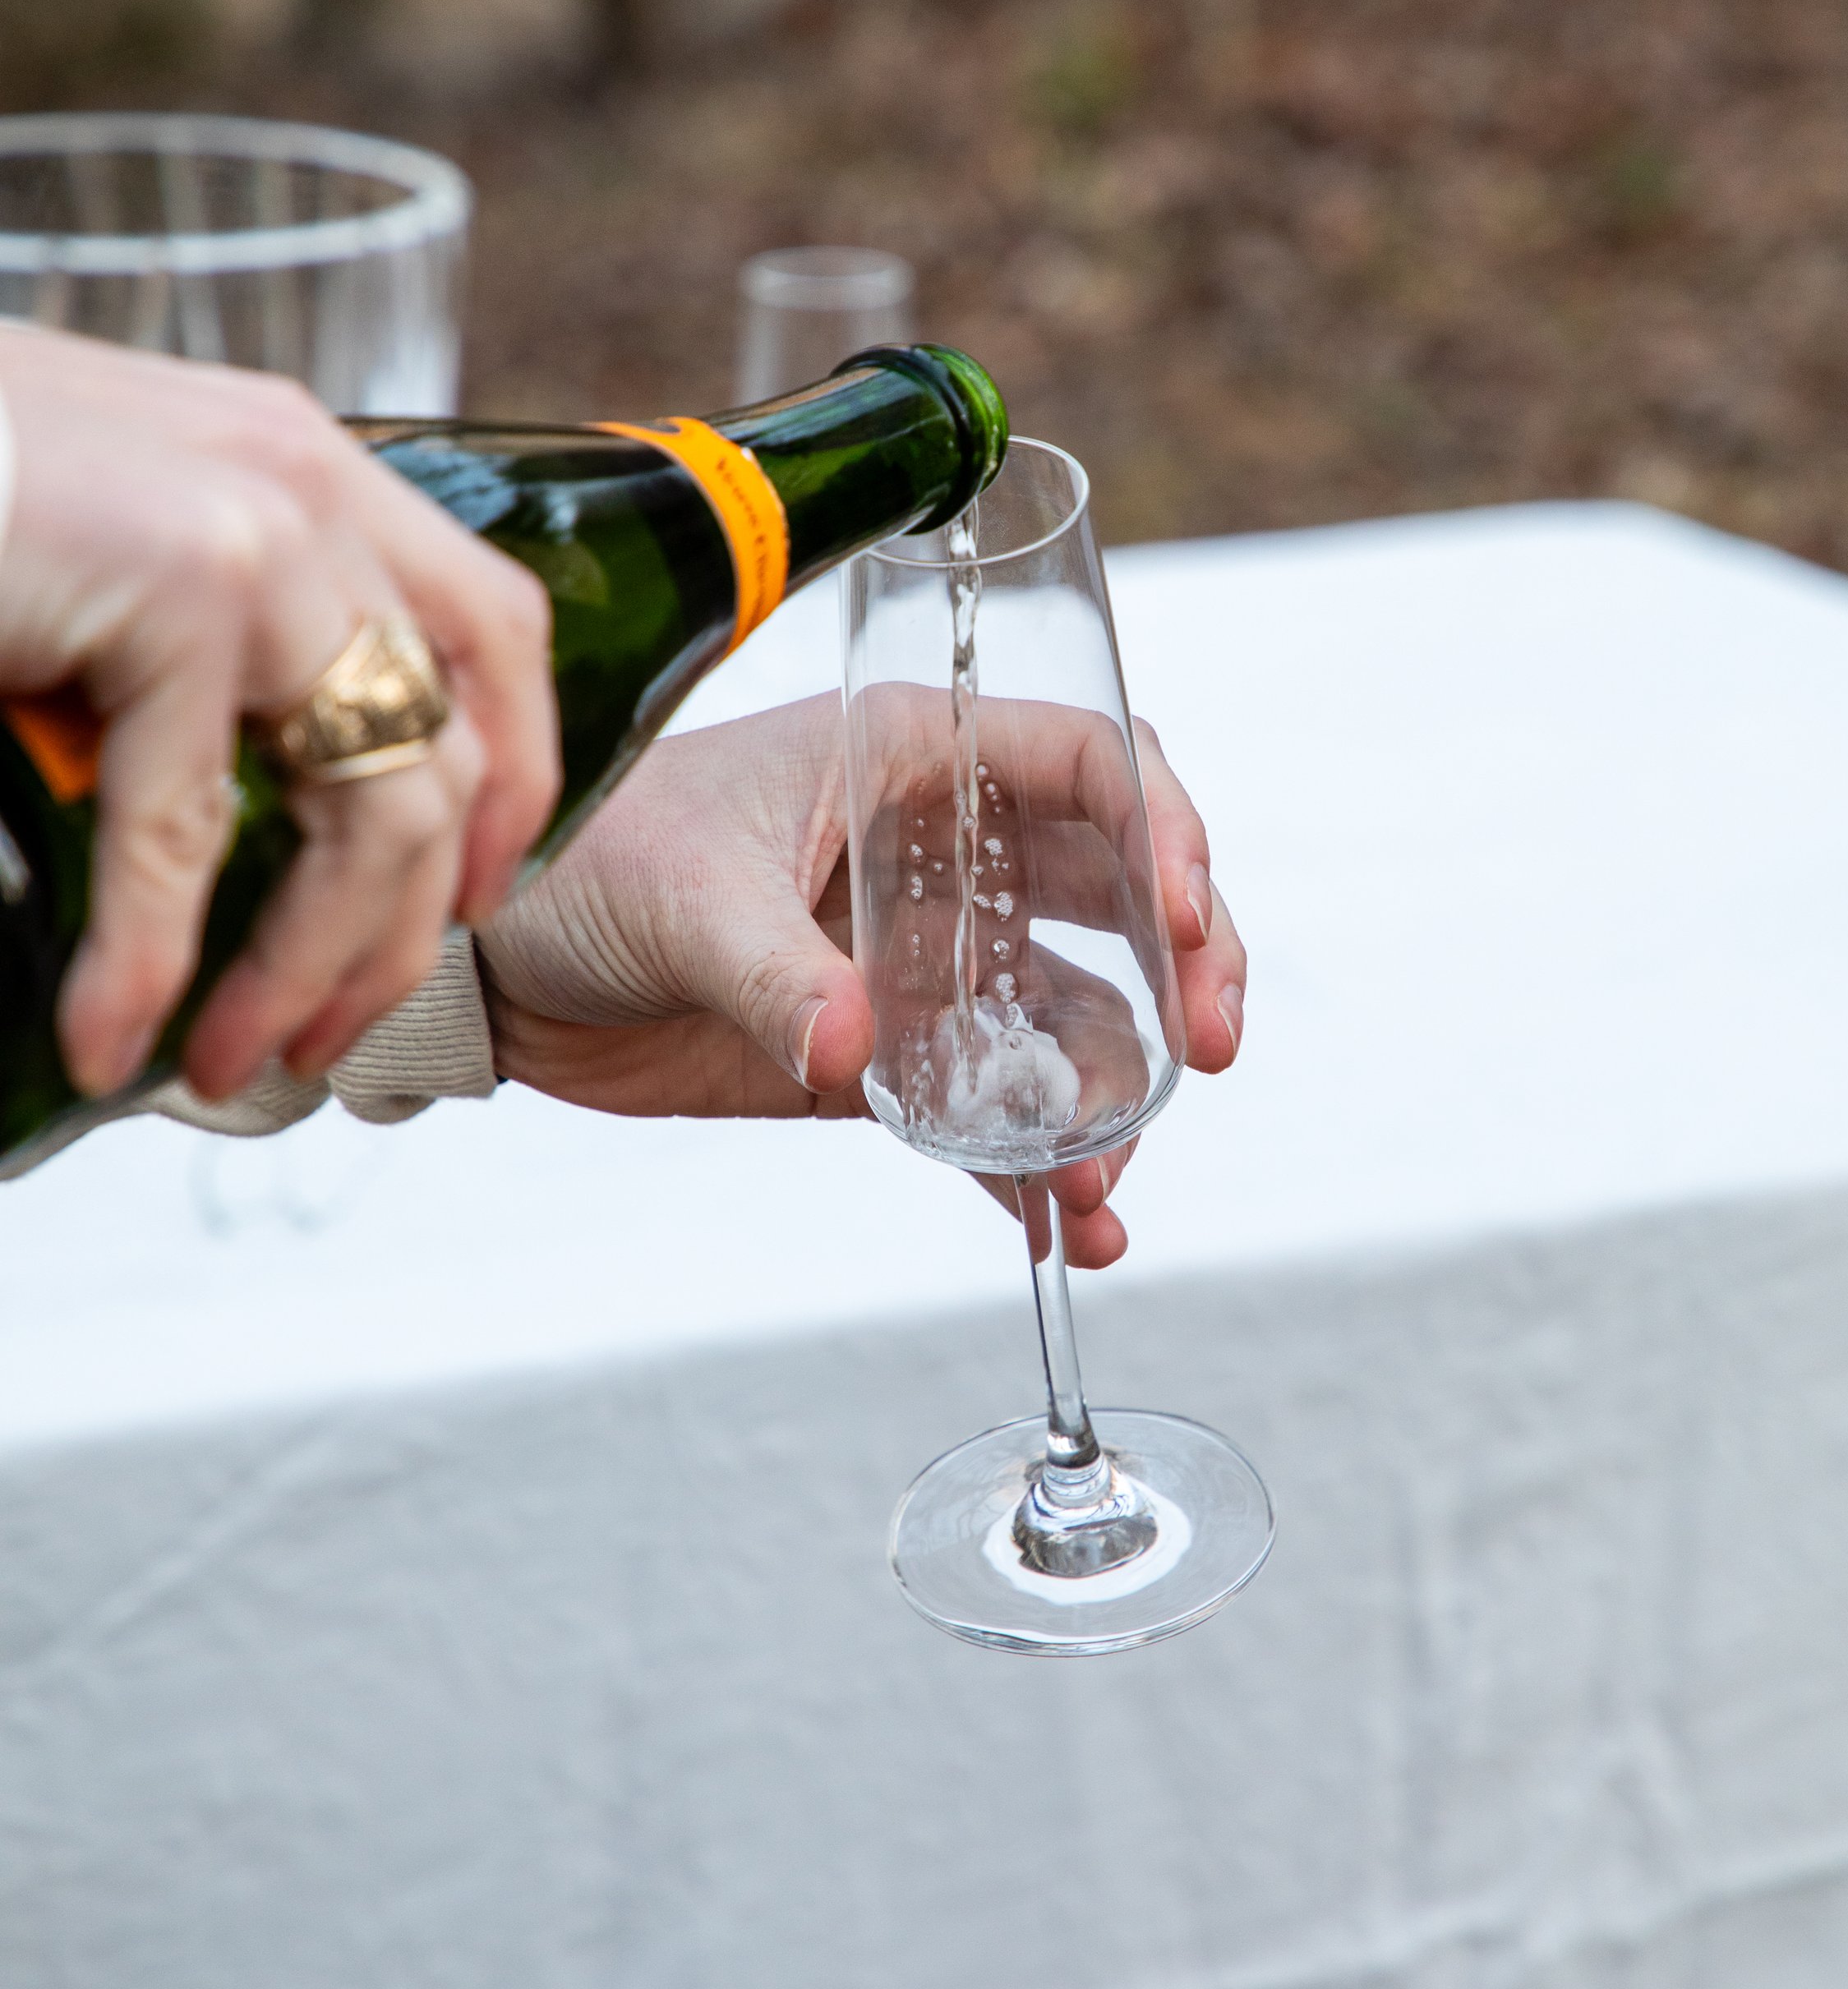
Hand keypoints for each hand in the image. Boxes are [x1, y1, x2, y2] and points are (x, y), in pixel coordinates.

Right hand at [0, 331, 558, 1100]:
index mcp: (305, 467)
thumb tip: (229, 801)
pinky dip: (150, 961)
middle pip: (446, 752)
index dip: (509, 782)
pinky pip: (186, 832)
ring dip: (308, 968)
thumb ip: (191, 641)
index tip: (469, 902)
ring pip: (368, 812)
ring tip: (240, 1063)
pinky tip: (108, 1035)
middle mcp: (311, 487)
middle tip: (324, 1032)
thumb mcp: (102, 547)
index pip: (491, 635)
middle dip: (400, 927)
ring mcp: (260, 530)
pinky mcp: (177, 585)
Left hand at [478, 693, 1245, 1267]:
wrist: (497, 964)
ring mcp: (926, 958)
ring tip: (1101, 1184)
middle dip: (1187, 969)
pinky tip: (1070, 1234)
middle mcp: (944, 849)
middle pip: (1122, 892)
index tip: (1182, 918)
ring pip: (1073, 1016)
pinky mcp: (889, 1056)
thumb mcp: (682, 899)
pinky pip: (994, 1109)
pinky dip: (1035, 1170)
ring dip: (1111, 1098)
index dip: (1163, 830)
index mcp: (910, 754)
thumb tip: (859, 1055)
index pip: (1091, 764)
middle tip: (1209, 1049)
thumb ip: (776, 976)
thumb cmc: (585, 864)